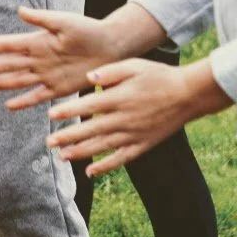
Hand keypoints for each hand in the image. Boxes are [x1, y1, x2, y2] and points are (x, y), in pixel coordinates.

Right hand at [0, 6, 129, 109]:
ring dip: (0, 83)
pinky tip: (9, 105)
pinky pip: (38, 96)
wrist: (110, 46)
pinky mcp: (58, 89)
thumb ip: (42, 19)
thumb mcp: (64, 21)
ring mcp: (47, 75)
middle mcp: (38, 59)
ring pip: (18, 81)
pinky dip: (24, 101)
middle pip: (9, 65)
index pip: (10, 44)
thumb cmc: (88, 29)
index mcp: (38, 41)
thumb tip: (19, 11)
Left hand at [47, 59, 233, 177]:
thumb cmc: (158, 76)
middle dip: (67, 137)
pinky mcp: (142, 144)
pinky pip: (121, 158)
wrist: (188, 94)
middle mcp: (123, 118)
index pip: (88, 106)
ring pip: (102, 146)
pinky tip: (90, 172)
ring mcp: (133, 134)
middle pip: (90, 130)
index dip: (68, 111)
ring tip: (62, 156)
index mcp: (119, 97)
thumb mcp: (134, 65)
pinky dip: (105, 166)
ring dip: (81, 152)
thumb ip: (109, 72)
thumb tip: (88, 77)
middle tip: (48, 142)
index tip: (50, 115)